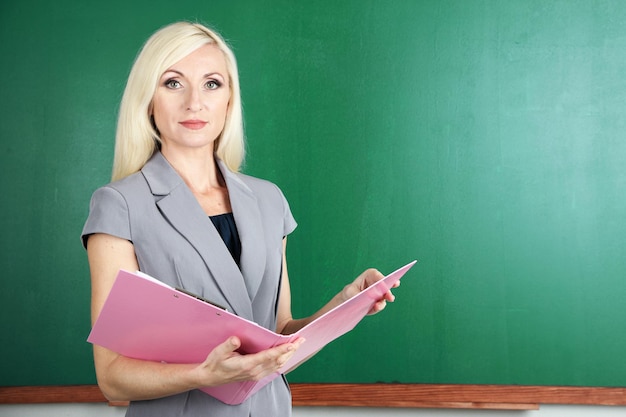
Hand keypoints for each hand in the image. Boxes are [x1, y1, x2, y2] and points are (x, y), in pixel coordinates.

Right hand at [191, 336, 305, 387]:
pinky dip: (282, 361)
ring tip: (297, 346)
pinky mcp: (255, 375)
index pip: (269, 356)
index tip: (292, 343)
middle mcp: (254, 371)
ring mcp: (256, 374)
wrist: (210, 377)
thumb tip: (236, 339)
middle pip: (278, 361)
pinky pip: (273, 369)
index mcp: (247, 364)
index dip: (282, 349)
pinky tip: (286, 356)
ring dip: (288, 356)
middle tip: (301, 340)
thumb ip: (228, 345)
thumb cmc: (215, 363)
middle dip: (290, 351)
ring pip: (277, 366)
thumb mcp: (218, 352)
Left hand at [342, 268, 399, 314]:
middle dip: (387, 292)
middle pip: (384, 285)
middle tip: (390, 298)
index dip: (382, 279)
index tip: (385, 286)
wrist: (347, 304)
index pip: (376, 275)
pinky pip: (380, 305)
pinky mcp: (378, 302)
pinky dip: (378, 307)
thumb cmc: (348, 294)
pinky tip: (376, 307)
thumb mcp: (350, 293)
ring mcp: (378, 293)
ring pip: (384, 297)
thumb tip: (370, 295)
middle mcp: (376, 284)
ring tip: (377, 306)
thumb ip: (360, 294)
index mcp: (368, 276)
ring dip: (382, 302)